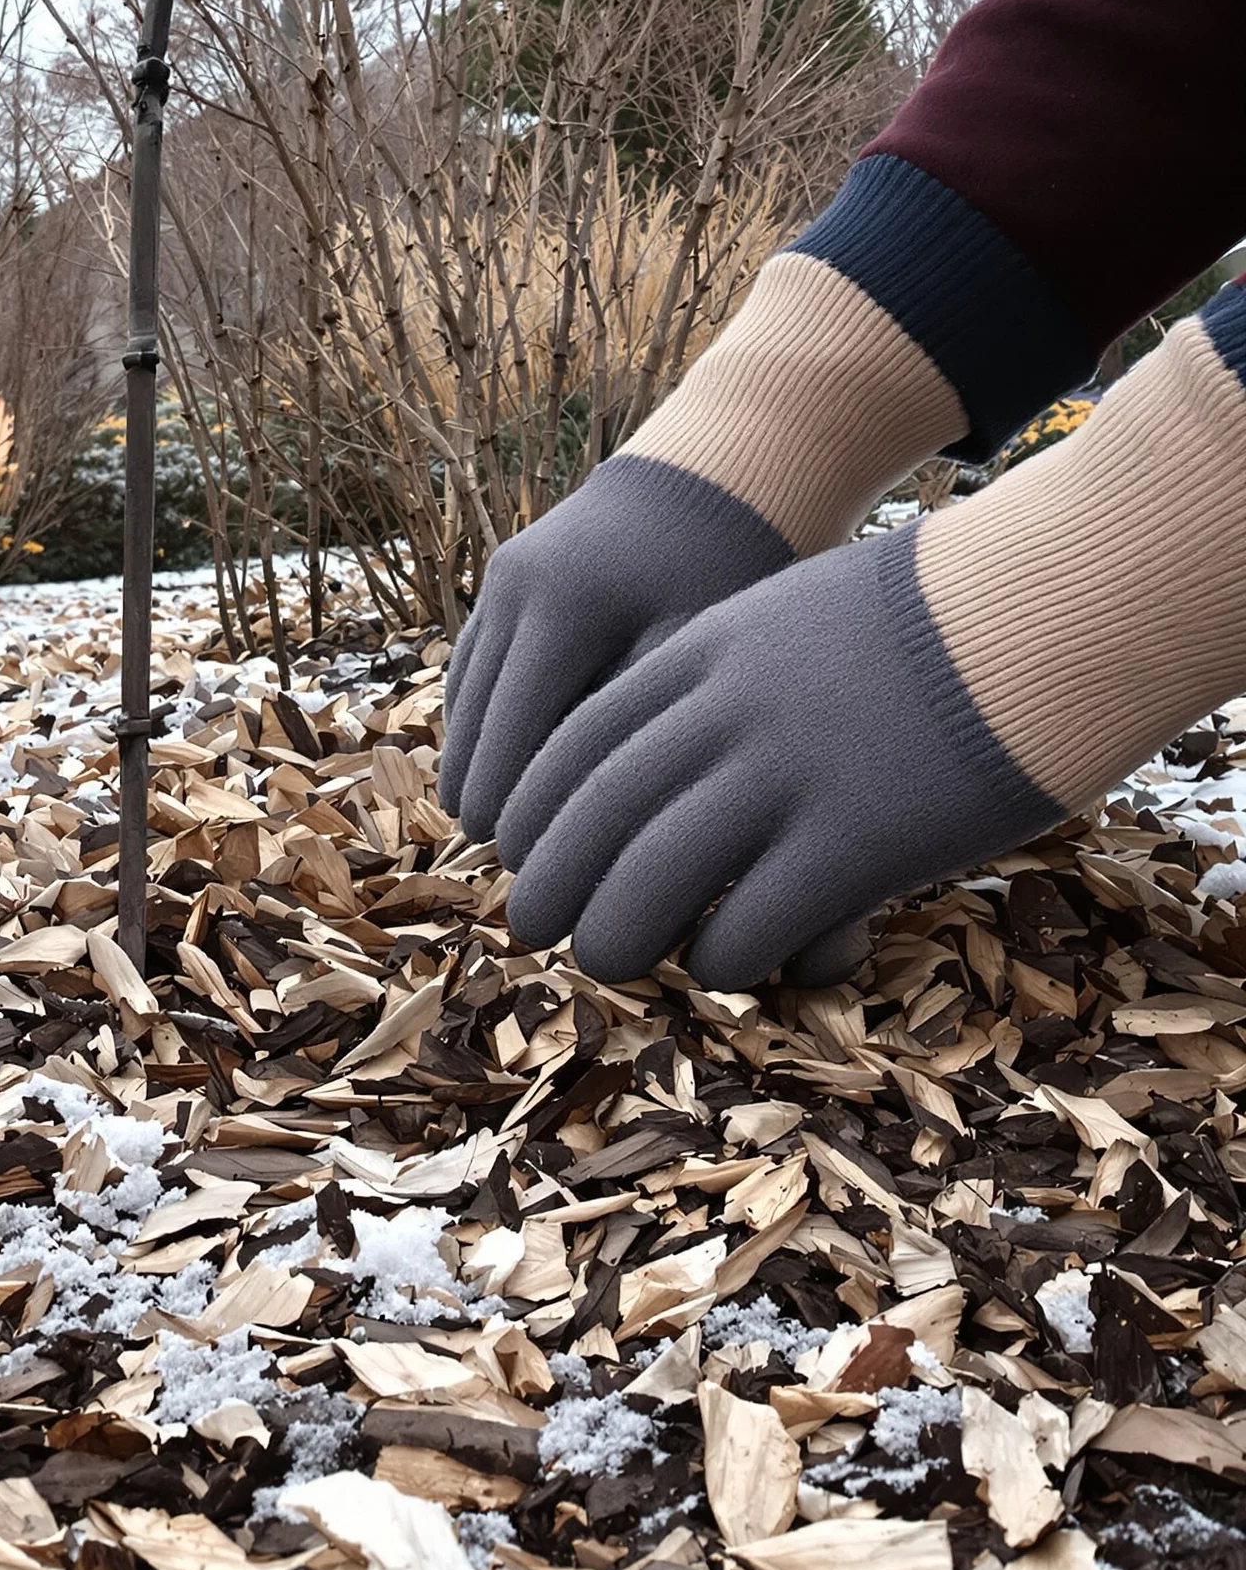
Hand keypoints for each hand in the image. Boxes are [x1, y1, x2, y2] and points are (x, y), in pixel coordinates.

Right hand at [440, 455, 793, 838]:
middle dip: (483, 793)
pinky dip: (477, 717)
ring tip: (487, 824)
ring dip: (471, 757)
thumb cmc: (737, 566)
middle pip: (476, 719)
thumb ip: (649, 725)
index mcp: (565, 607)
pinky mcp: (504, 578)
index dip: (516, 809)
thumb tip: (610, 825)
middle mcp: (516, 589)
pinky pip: (474, 664)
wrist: (716, 475)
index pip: (516, 734)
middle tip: (505, 861)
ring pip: (464, 693)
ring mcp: (502, 580)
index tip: (528, 865)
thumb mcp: (709, 645)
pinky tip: (491, 763)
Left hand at [492, 525, 1062, 989]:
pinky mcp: (854, 843)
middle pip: (593, 815)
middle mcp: (726, 714)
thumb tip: (671, 742)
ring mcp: (786, 778)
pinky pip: (749, 924)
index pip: (578, 743)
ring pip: (649, 880)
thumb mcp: (792, 614)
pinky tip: (725, 966)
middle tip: (529, 927)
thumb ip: (720, 672)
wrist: (1054, 603)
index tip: (515, 850)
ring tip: (605, 960)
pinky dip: (720, 957)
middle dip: (547, 881)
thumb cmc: (932, 614)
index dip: (535, 808)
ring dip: (613, 934)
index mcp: (703, 654)